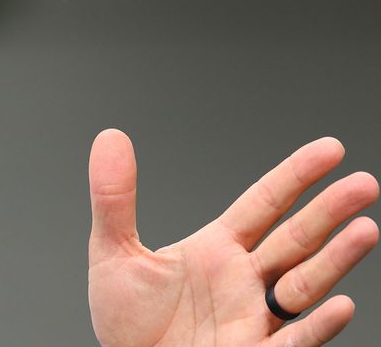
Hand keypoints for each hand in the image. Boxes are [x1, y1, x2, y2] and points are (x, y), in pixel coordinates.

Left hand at [87, 129, 378, 346]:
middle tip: (364, 185)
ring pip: (304, 285)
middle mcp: (244, 280)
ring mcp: (254, 318)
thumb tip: (110, 138)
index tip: (332, 149)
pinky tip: (340, 306)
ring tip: (366, 230)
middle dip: (330, 212)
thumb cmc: (128, 322)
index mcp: (217, 249)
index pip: (265, 204)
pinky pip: (293, 342)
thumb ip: (113, 198)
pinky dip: (318, 326)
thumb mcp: (114, 252)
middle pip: (295, 239)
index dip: (297, 176)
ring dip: (336, 260)